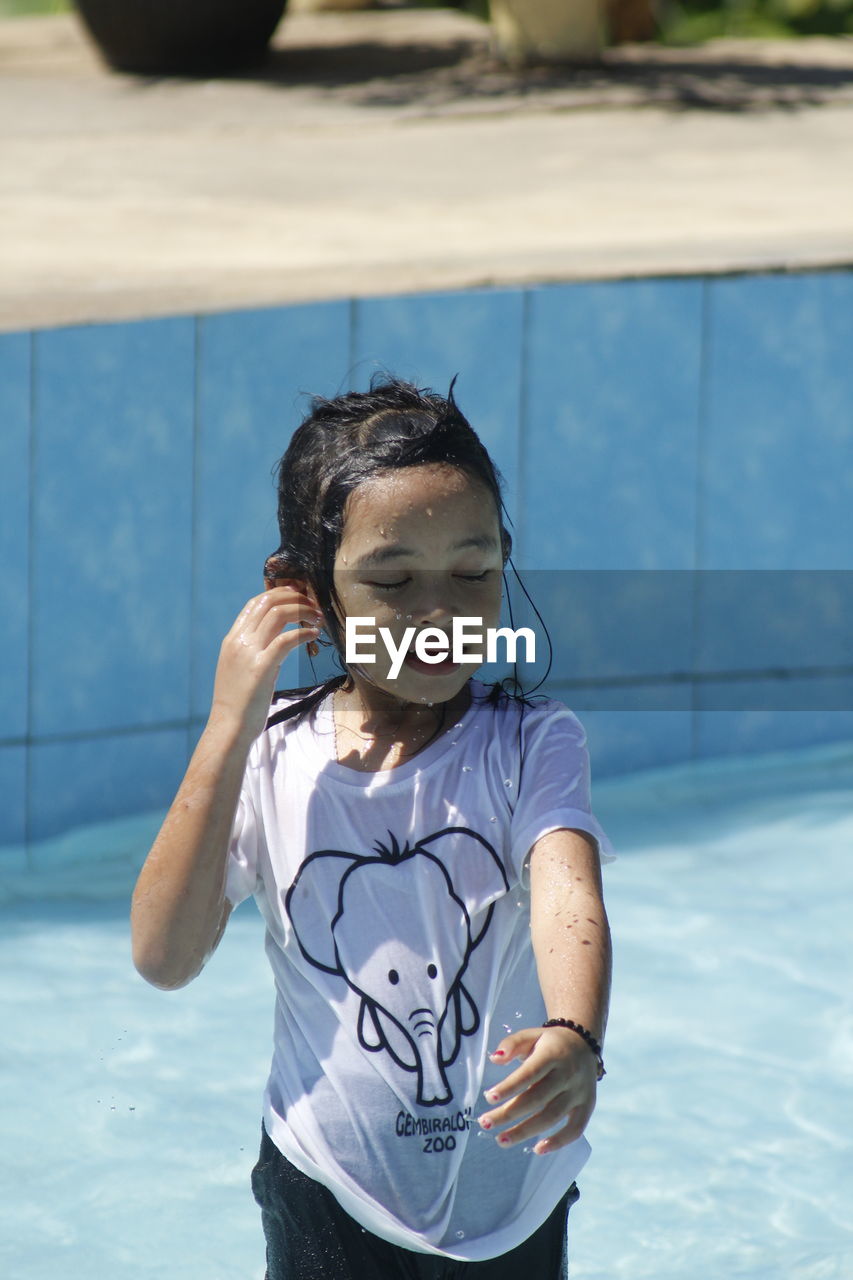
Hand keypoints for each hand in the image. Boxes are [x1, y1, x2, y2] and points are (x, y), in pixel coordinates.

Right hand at [210, 584, 322, 744]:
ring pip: (278, 614)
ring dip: (303, 611)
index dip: (279, 593)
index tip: (298, 595)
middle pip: (268, 602)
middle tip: (313, 604)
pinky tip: (314, 635)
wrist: (229, 727)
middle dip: (295, 597)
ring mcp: (249, 652)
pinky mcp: (262, 667)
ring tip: (318, 618)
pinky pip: (286, 639)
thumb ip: (256, 650)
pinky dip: (304, 632)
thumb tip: (278, 639)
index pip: (255, 603)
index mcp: (232, 640)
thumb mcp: (241, 669)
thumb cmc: (238, 703)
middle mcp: (239, 641)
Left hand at [478, 1025, 598, 1154]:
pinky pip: (575, 1129)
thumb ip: (512, 1044)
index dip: (509, 1086)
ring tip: (501, 1140)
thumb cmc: (548, 1042)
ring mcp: (579, 1092)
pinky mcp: (587, 1106)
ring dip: (525, 1131)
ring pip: (552, 1116)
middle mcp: (568, 1073)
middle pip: (537, 1098)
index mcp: (553, 1053)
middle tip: (485, 1122)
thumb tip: (495, 1059)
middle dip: (509, 1113)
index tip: (488, 1097)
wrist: (582, 1043)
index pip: (529, 1073)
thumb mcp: (530, 1035)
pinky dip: (558, 1142)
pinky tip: (537, 1149)